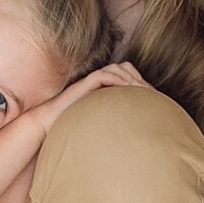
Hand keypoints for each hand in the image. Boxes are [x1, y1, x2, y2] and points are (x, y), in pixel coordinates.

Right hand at [32, 61, 146, 133]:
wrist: (50, 123)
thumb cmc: (73, 126)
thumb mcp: (101, 122)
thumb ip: (116, 121)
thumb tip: (136, 135)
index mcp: (105, 88)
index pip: (128, 76)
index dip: (142, 83)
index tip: (154, 97)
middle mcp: (99, 81)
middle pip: (125, 67)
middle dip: (140, 78)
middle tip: (151, 93)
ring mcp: (91, 81)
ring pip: (116, 68)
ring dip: (131, 78)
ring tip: (141, 91)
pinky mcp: (83, 84)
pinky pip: (103, 75)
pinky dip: (116, 80)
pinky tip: (126, 89)